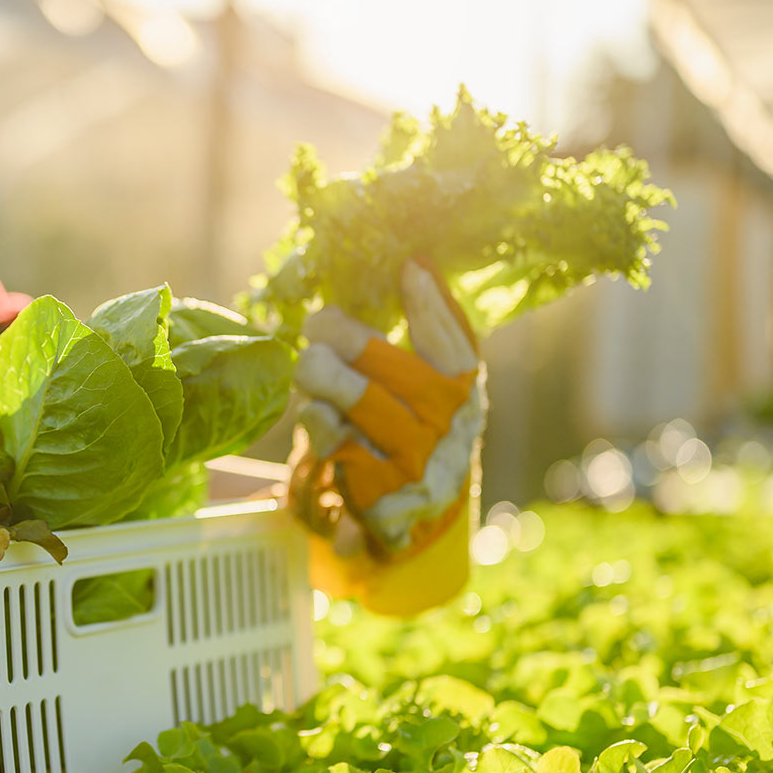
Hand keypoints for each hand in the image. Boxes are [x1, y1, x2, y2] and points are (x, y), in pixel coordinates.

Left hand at [288, 260, 484, 560]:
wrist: (421, 511)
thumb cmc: (420, 422)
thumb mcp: (437, 376)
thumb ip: (431, 325)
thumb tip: (416, 260)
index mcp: (463, 387)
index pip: (450, 340)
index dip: (429, 301)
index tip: (406, 267)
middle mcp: (447, 425)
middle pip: (389, 369)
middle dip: (345, 339)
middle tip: (315, 323)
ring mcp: (415, 462)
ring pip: (355, 406)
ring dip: (321, 384)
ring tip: (308, 369)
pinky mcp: (381, 494)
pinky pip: (334, 447)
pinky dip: (318, 425)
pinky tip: (314, 414)